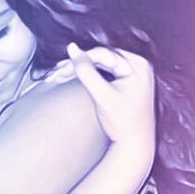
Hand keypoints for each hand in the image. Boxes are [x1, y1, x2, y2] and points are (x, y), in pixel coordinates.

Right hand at [66, 43, 155, 170]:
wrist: (134, 145)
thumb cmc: (123, 123)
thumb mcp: (102, 95)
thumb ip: (86, 71)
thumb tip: (72, 48)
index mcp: (137, 65)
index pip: (102, 54)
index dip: (79, 60)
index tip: (59, 68)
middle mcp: (137, 65)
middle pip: (100, 58)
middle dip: (77, 65)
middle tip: (56, 73)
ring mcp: (132, 72)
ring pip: (98, 64)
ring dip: (79, 70)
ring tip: (59, 76)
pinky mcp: (125, 80)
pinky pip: (102, 71)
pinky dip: (87, 75)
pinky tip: (70, 77)